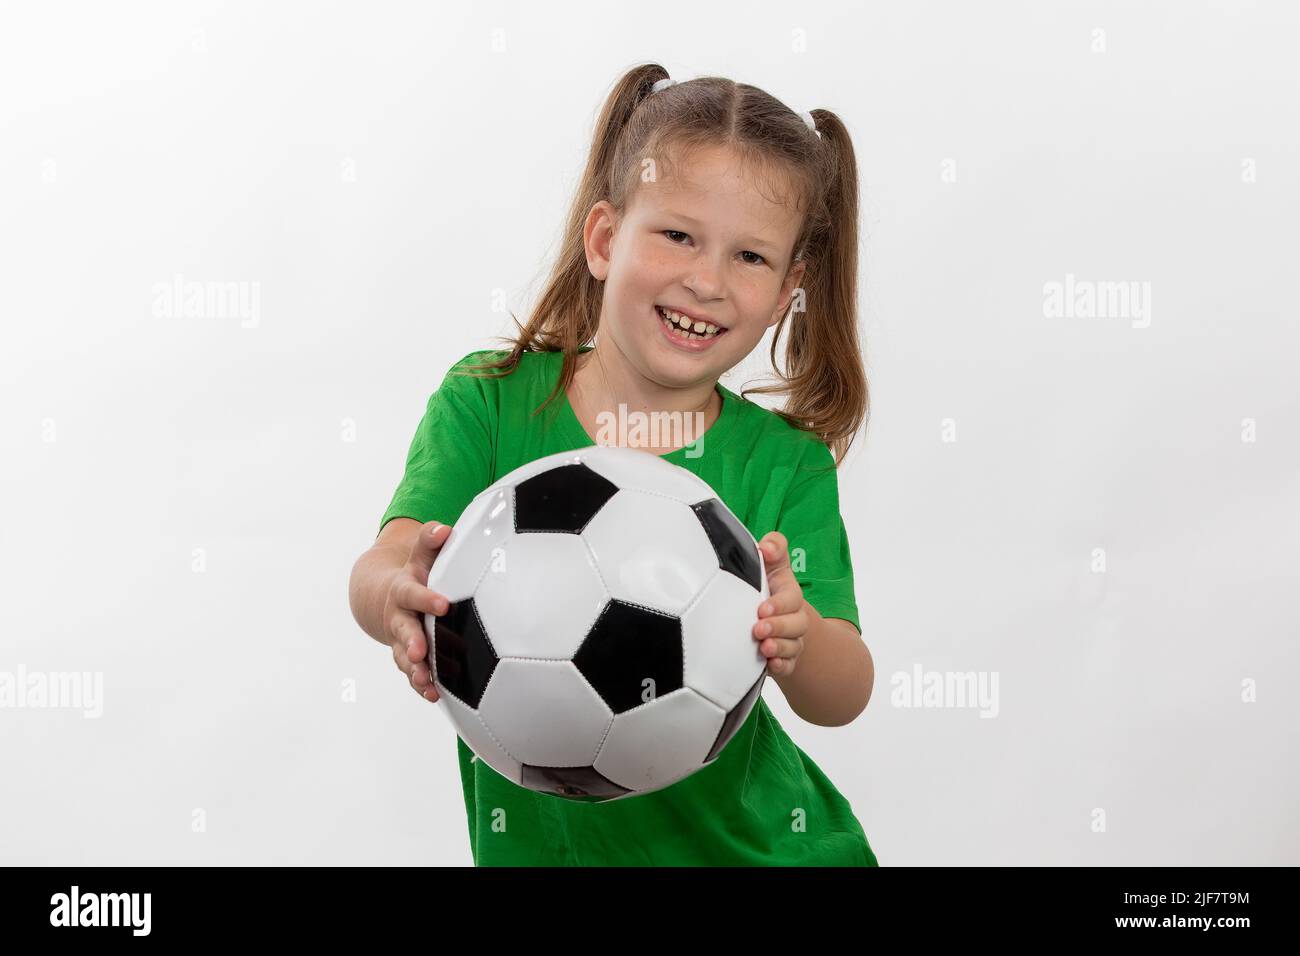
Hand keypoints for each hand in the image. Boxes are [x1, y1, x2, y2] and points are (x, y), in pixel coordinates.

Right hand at [382, 520, 453, 702]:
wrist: (386, 595)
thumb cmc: (416, 572)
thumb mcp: (420, 554)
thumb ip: (430, 541)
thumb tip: (443, 529)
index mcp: (404, 590)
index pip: (413, 593)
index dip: (427, 599)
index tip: (445, 604)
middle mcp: (399, 617)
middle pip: (403, 630)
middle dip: (411, 642)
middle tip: (419, 653)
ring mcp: (401, 639)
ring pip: (405, 658)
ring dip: (415, 671)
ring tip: (427, 684)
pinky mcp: (409, 657)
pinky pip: (413, 673)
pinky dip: (421, 685)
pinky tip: (434, 696)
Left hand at [753, 531, 808, 676]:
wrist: (774, 617)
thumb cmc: (767, 586)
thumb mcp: (772, 564)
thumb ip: (773, 547)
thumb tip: (768, 546)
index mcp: (789, 594)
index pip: (792, 598)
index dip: (779, 604)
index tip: (761, 608)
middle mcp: (793, 617)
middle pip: (796, 624)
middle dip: (778, 627)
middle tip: (758, 628)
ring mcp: (790, 639)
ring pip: (792, 646)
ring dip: (779, 647)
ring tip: (764, 648)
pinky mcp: (784, 657)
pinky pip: (788, 665)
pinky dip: (781, 666)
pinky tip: (770, 665)